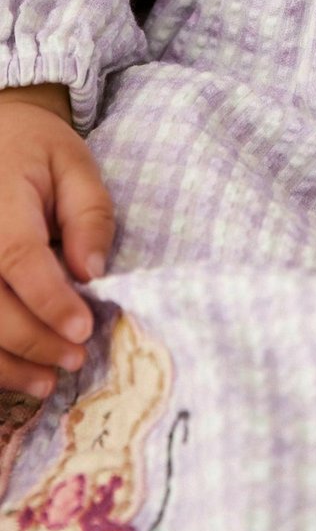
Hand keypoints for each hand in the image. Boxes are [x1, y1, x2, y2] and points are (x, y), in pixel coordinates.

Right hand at [0, 96, 114, 398]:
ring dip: (5, 361)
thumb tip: (93, 272)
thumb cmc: (36, 150)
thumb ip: (88, 215)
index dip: (48, 300)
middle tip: (75, 359)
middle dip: (33, 339)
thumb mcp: (74, 165)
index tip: (82, 330)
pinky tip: (16, 372)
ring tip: (47, 380)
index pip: (17, 258)